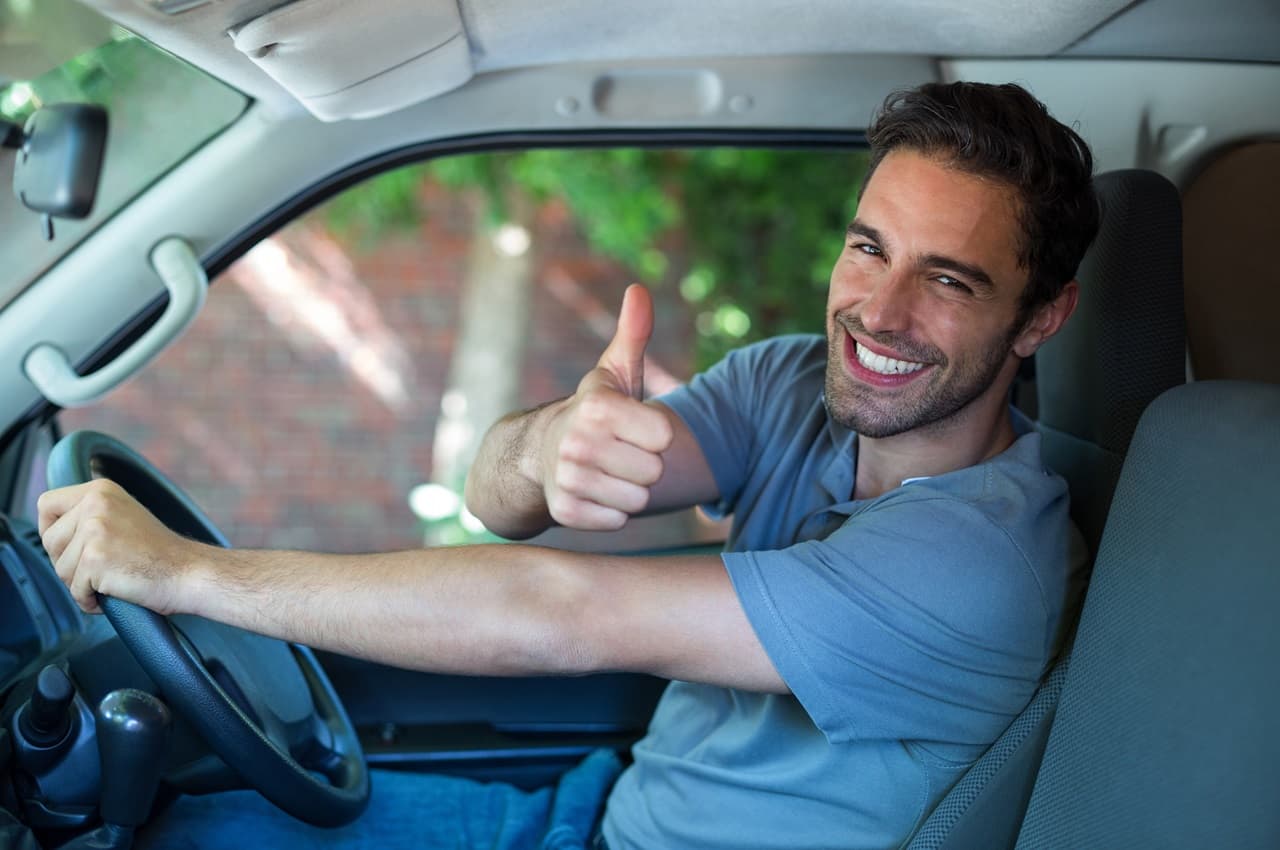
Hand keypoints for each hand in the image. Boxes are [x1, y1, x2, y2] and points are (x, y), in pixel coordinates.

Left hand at [37, 479, 200, 614]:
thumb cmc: (160, 553)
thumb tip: (50, 530)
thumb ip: (89, 515)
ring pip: (60, 569)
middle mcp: (95, 504)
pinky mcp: (94, 559)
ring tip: (114, 577)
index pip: (46, 504)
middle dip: (68, 562)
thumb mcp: (122, 515)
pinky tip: (116, 592)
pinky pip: (75, 591)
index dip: (51, 529)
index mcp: (100, 489)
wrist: (189, 572)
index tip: (71, 545)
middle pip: (49, 541)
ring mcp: (94, 530)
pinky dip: (91, 600)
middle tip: (103, 566)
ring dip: (82, 583)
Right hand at [540, 284, 674, 529]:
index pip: (664, 437)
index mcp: (598, 406)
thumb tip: (639, 290)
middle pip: (653, 472)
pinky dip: (612, 512)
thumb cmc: (596, 411)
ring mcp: (567, 477)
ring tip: (610, 472)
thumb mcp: (616, 372)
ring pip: (636, 500)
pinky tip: (597, 493)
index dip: (655, 434)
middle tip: (621, 453)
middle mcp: (577, 440)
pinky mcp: (563, 510)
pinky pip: (616, 521)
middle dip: (644, 465)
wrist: (541, 452)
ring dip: (630, 490)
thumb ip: (634, 334)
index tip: (635, 426)